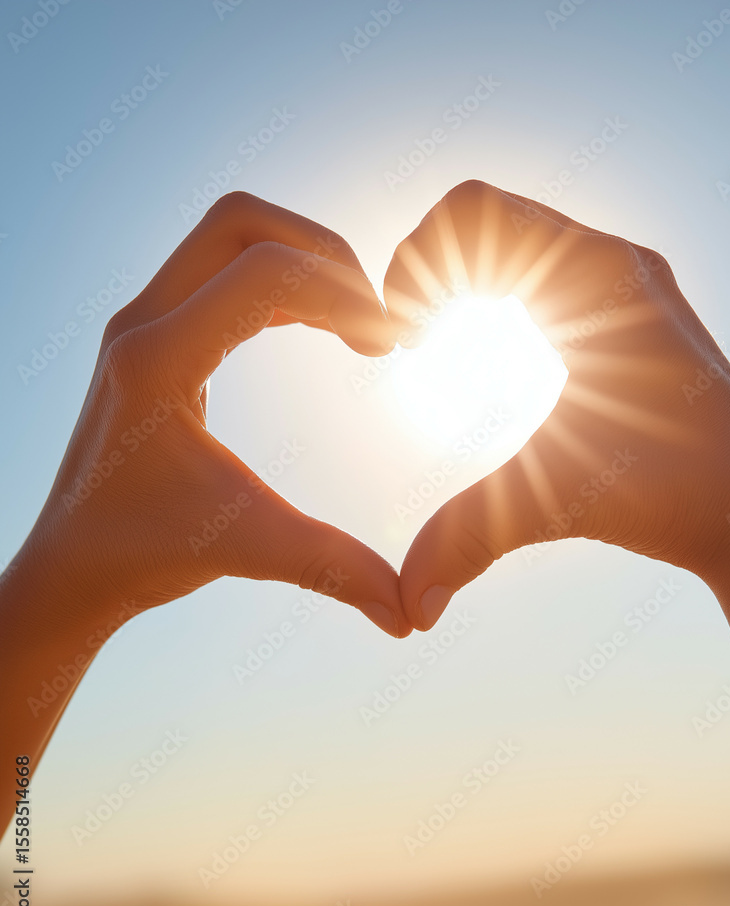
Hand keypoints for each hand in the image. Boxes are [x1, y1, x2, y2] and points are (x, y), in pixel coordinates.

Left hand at [24, 191, 409, 637]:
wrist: (72, 564)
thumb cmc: (144, 554)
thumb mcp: (248, 550)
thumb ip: (334, 570)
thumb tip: (412, 615)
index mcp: (156, 361)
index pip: (263, 275)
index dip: (344, 295)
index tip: (393, 342)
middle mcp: (140, 322)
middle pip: (241, 222)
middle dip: (324, 253)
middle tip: (375, 316)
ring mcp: (141, 320)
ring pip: (229, 237)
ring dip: (302, 263)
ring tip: (357, 322)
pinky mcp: (150, 332)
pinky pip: (221, 271)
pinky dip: (279, 283)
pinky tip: (319, 328)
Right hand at [385, 180, 729, 628]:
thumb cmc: (679, 493)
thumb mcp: (558, 501)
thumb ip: (470, 539)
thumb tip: (409, 608)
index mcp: (595, 279)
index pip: (475, 211)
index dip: (414, 261)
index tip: (401, 335)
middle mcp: (613, 263)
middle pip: (486, 217)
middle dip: (428, 268)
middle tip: (406, 335)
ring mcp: (625, 283)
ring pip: (514, 236)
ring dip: (459, 276)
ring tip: (429, 337)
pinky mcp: (628, 309)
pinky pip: (540, 266)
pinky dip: (493, 288)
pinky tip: (481, 349)